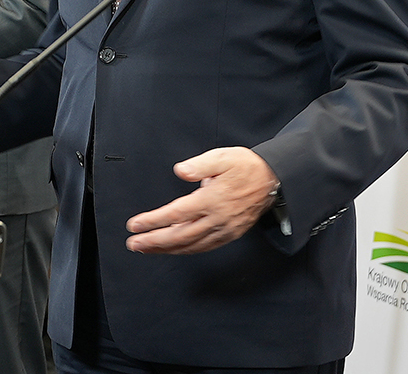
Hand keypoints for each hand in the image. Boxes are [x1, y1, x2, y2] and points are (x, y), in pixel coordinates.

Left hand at [124, 147, 278, 254]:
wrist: (274, 180)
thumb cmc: (247, 166)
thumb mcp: (223, 156)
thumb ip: (200, 165)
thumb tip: (179, 170)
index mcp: (212, 198)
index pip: (176, 214)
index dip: (153, 222)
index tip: (135, 225)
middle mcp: (217, 218)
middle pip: (179, 236)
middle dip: (154, 242)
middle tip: (133, 243)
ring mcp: (225, 229)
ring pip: (191, 245)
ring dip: (166, 249)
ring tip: (147, 249)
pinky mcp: (230, 234)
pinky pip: (204, 247)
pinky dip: (186, 250)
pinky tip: (174, 249)